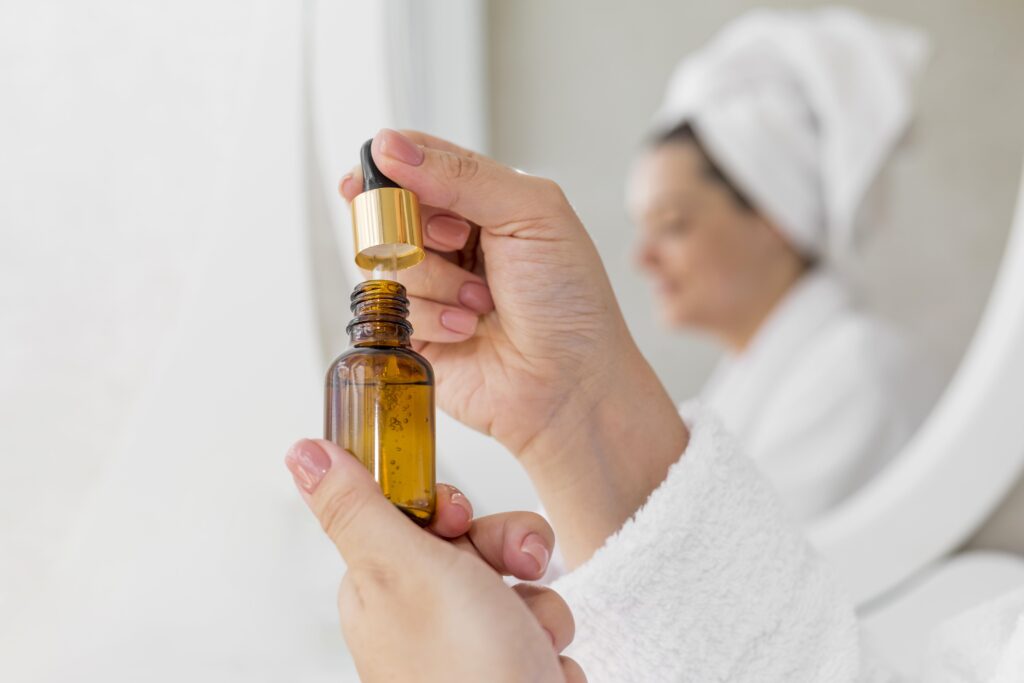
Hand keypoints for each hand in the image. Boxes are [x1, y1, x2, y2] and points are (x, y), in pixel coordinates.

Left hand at [285, 438, 585, 682]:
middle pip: (473, 540)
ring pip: (517, 579)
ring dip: (538, 603)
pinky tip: (541, 667)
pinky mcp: (511, 665)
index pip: (411, 512)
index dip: (446, 507)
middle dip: (508, 550)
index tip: (456, 518)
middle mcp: (422, 614)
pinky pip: (543, 622)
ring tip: (531, 639)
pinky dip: (550, 642)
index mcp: (381, 586)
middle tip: (513, 572)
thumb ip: (359, 506)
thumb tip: (304, 453)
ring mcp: (469, 643)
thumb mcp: (405, 568)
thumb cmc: (464, 673)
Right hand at [342, 129, 626, 458]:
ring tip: (482, 301)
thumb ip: (462, 174)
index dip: (392, 162)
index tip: (383, 171)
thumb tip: (390, 147)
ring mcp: (429, 285)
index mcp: (481, 199)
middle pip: (387, 206)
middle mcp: (449, 239)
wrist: (572, 384)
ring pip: (383, 257)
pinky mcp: (411, 331)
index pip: (416, 159)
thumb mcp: (531, 215)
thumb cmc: (569, 299)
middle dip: (418, 225)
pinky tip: (468, 329)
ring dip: (436, 279)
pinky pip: (387, 307)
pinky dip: (431, 316)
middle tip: (459, 242)